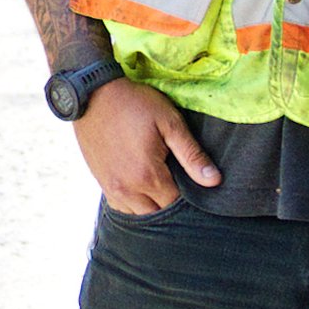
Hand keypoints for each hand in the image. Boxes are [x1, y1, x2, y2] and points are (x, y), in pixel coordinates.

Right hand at [73, 80, 221, 213]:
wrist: (93, 94)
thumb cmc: (134, 104)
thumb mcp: (169, 122)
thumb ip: (192, 155)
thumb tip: (214, 181)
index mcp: (148, 176)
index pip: (177, 204)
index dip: (189, 197)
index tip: (194, 182)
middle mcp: (128, 190)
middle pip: (159, 214)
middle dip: (172, 204)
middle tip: (180, 183)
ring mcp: (112, 188)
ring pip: (140, 215)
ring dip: (153, 206)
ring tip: (162, 186)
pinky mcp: (102, 183)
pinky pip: (122, 208)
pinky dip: (135, 204)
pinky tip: (143, 188)